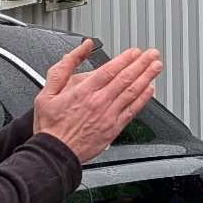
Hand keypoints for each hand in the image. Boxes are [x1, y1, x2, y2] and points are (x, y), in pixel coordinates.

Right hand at [34, 40, 163, 160]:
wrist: (55, 153)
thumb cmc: (51, 126)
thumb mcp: (47, 92)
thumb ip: (65, 66)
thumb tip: (81, 48)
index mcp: (84, 91)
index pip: (110, 69)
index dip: (126, 59)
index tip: (135, 52)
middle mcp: (99, 102)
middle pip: (125, 78)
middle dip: (141, 64)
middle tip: (152, 55)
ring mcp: (108, 115)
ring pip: (132, 92)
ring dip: (146, 77)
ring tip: (156, 67)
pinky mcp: (114, 128)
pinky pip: (132, 111)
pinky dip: (143, 99)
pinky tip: (150, 90)